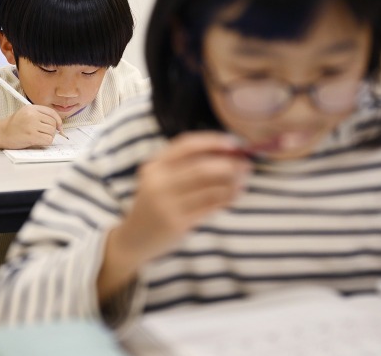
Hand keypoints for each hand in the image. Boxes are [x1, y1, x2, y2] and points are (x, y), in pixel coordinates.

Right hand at [0, 105, 63, 148]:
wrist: (1, 133)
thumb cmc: (14, 125)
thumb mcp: (26, 114)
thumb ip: (40, 116)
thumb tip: (58, 125)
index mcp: (31, 108)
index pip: (52, 113)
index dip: (58, 121)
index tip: (59, 127)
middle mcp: (32, 114)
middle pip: (53, 123)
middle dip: (52, 130)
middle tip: (44, 134)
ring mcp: (31, 125)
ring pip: (52, 132)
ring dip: (49, 136)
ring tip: (40, 137)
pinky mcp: (31, 136)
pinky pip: (48, 139)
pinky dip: (46, 142)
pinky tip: (39, 141)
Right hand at [98, 131, 251, 300]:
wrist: (134, 238)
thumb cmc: (155, 204)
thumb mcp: (161, 179)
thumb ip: (186, 166)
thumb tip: (228, 153)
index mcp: (155, 165)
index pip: (186, 144)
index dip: (213, 141)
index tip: (234, 143)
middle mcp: (158, 182)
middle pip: (201, 167)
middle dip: (229, 164)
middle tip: (246, 164)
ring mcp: (166, 204)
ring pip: (209, 188)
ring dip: (232, 183)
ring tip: (244, 180)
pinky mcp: (176, 223)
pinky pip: (209, 207)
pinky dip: (226, 199)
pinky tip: (235, 196)